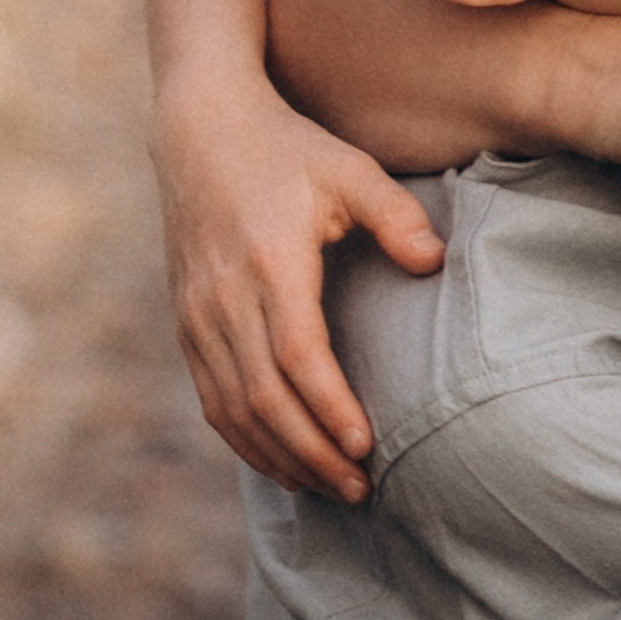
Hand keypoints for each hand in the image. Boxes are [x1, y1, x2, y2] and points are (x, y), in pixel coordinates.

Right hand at [153, 80, 444, 500]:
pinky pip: (211, 398)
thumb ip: (397, 215)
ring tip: (329, 489)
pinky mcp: (186, 323)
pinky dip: (244, 439)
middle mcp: (223, 298)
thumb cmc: (288, 149)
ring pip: (232, 408)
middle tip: (360, 489)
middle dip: (311, 453)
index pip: (298, 356)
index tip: (366, 446)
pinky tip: (281, 463)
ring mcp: (197, 314)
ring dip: (279, 457)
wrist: (200, 130)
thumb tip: (434, 263)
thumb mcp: (351, 169)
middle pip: (264, 398)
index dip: (330, 408)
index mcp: (269, 264)